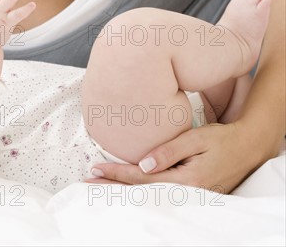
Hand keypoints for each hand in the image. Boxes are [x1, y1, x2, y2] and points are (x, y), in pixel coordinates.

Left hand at [87, 123, 253, 192]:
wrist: (248, 147)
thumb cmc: (222, 139)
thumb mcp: (196, 139)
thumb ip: (169, 152)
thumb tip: (143, 165)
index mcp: (187, 179)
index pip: (143, 179)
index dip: (118, 173)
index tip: (96, 168)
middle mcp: (187, 192)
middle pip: (142, 192)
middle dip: (113, 186)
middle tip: (89, 180)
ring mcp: (190, 197)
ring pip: (149, 195)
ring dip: (124, 190)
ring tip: (100, 186)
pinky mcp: (192, 194)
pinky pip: (159, 195)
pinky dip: (140, 191)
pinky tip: (126, 188)